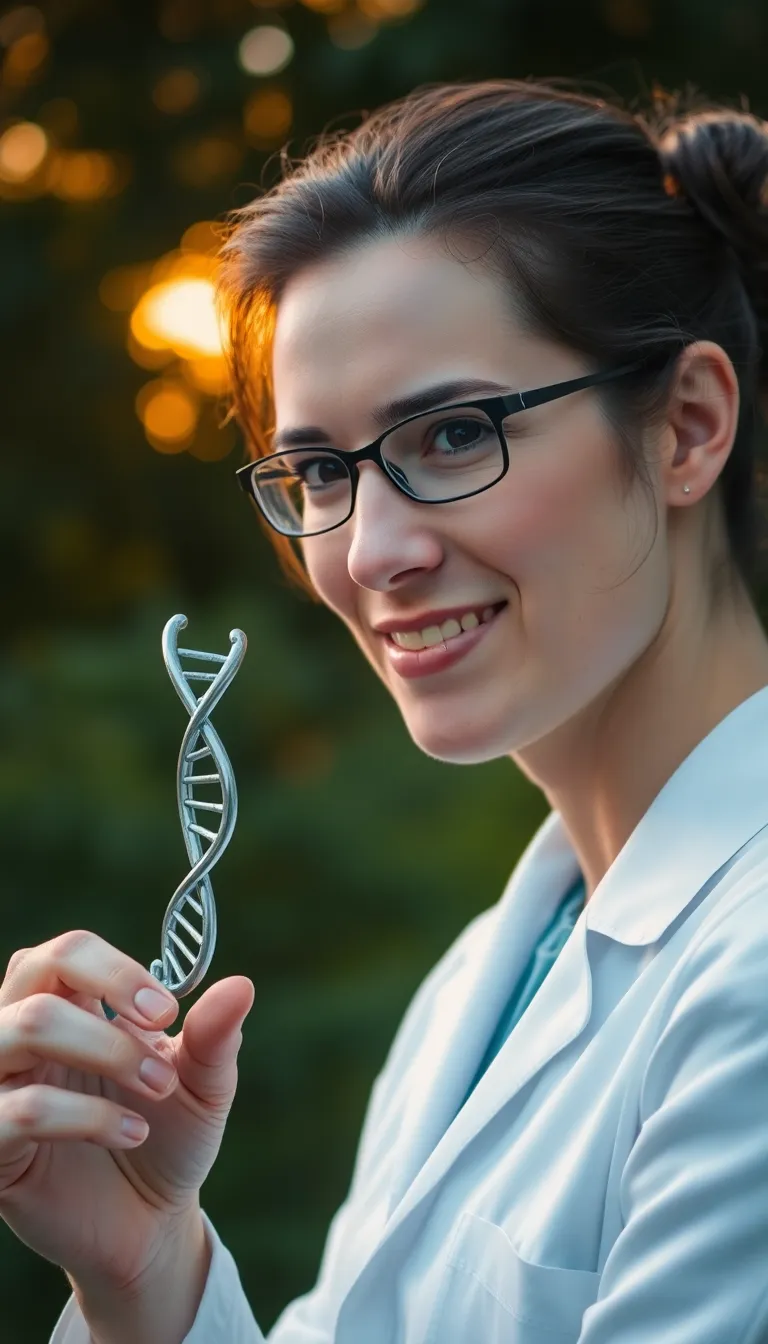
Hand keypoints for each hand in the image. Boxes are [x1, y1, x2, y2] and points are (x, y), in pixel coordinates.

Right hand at [0, 929, 253, 1294]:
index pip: (69, 951)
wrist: (152, 1223)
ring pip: (23, 1028)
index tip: (168, 1009)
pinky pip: (22, 1109)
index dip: (117, 968)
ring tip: (158, 1087)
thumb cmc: (169, 1137)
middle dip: (109, 992)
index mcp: (70, 1004)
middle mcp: (25, 1036)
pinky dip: (86, 1116)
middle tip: (165, 1034)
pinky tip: (133, 1133)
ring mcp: (3, 1087)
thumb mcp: (203, 1085)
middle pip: (35, 969)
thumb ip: (215, 1036)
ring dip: (104, 1049)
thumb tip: (241, 986)